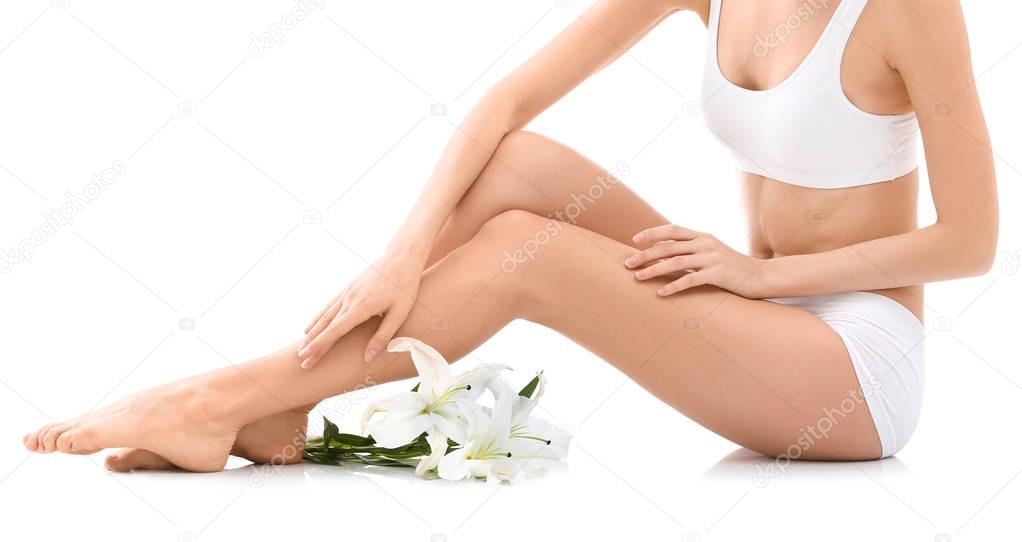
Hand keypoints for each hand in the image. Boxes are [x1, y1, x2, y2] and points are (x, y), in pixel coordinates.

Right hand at [298, 254, 422, 368]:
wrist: (401, 258)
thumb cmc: (405, 287)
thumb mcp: (400, 313)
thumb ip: (383, 336)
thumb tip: (367, 357)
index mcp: (361, 306)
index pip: (335, 331)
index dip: (320, 345)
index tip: (307, 357)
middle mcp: (349, 299)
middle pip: (326, 326)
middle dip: (313, 345)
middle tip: (302, 361)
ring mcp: (347, 292)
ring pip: (324, 316)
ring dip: (312, 333)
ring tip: (301, 348)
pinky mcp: (348, 288)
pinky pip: (328, 307)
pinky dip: (317, 319)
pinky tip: (310, 328)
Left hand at [625, 225, 767, 298]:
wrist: (760, 276)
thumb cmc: (731, 267)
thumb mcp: (711, 252)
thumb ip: (690, 250)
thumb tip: (662, 252)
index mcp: (702, 236)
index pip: (673, 230)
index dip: (652, 233)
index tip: (634, 240)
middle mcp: (706, 243)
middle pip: (669, 246)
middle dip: (646, 254)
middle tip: (628, 263)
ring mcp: (712, 258)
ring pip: (676, 262)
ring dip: (654, 270)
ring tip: (638, 277)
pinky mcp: (718, 274)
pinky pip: (691, 280)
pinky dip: (674, 286)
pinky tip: (661, 293)